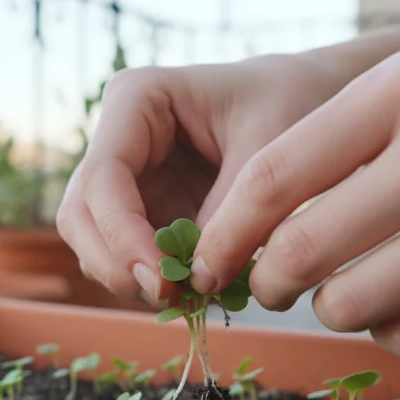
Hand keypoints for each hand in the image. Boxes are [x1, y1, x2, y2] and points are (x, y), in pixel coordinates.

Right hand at [58, 18, 399, 303]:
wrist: (318, 99)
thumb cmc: (299, 102)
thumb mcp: (275, 149)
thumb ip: (234, 211)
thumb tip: (198, 281)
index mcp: (138, 99)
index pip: (104, 177)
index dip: (123, 236)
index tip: (165, 280)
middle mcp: (120, 138)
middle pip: (81, 216)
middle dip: (118, 264)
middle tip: (172, 301)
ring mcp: (129, 179)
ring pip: (95, 244)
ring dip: (132, 280)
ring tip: (190, 301)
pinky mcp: (147, 212)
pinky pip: (130, 258)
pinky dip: (156, 283)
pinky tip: (198, 294)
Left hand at [194, 11, 399, 358]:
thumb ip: (350, 139)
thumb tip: (254, 223)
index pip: (274, 176)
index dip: (225, 232)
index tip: (208, 259)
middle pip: (301, 251)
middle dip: (268, 283)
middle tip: (273, 287)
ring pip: (352, 305)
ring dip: (336, 308)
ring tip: (359, 285)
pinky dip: (394, 332)